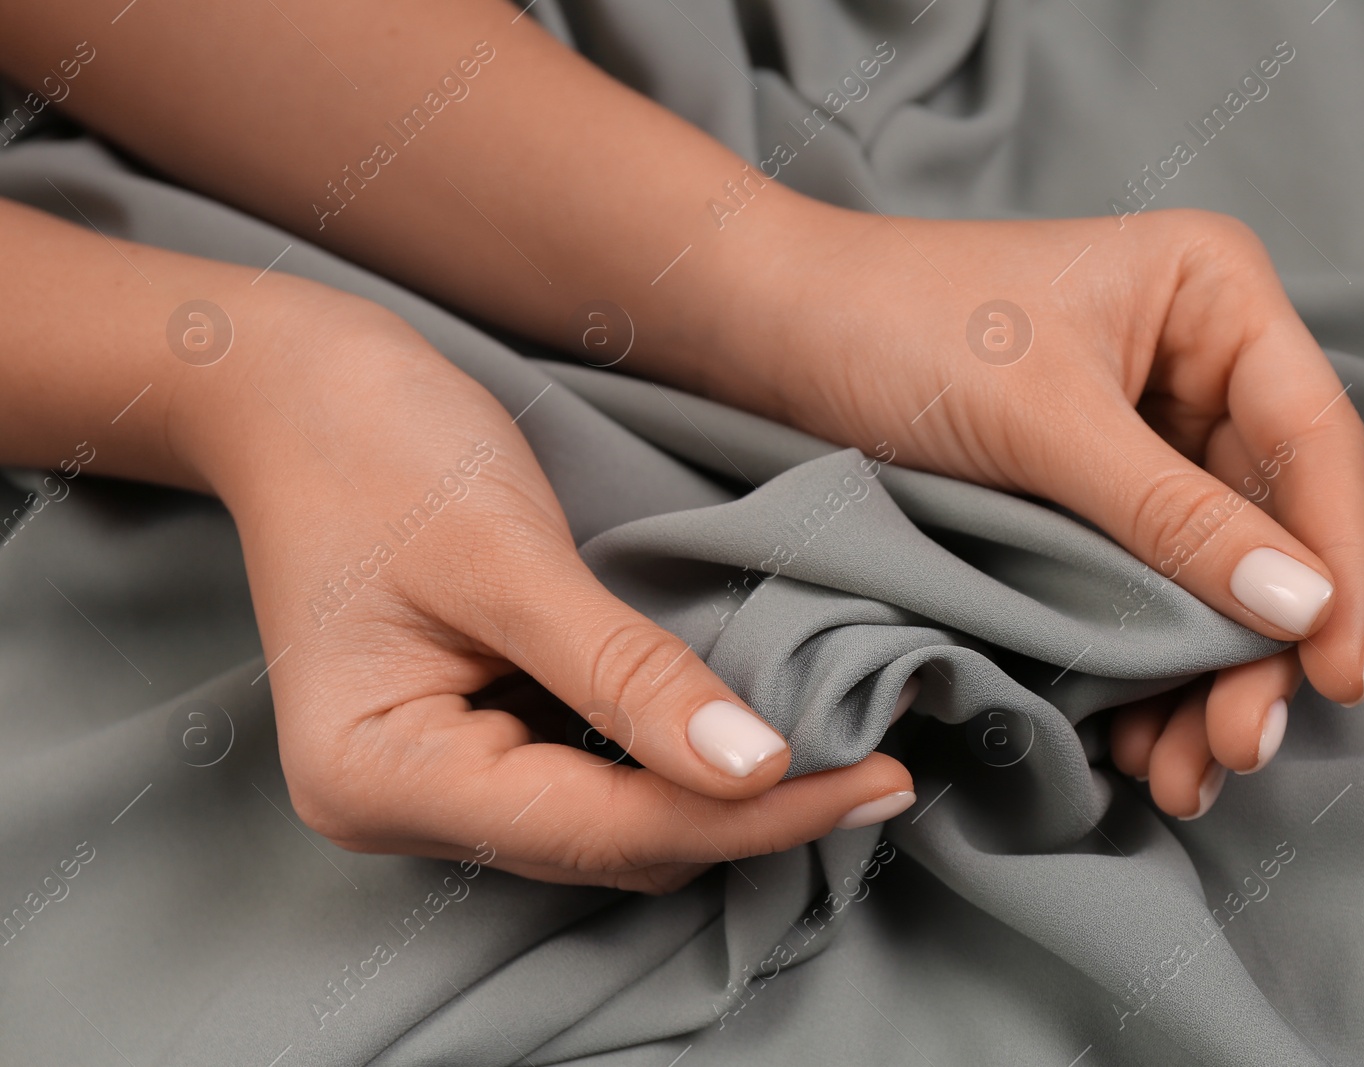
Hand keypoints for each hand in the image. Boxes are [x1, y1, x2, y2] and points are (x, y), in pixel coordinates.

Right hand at [190, 284, 913, 892]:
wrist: (296, 388)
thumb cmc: (377, 448)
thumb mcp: (507, 557)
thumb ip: (625, 673)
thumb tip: (758, 768)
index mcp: (379, 777)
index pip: (605, 830)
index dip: (750, 818)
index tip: (873, 780)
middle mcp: (398, 807)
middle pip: (611, 844)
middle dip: (744, 812)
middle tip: (877, 762)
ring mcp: (430, 783)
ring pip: (609, 826)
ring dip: (717, 795)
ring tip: (836, 748)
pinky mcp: (466, 743)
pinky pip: (591, 778)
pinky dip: (671, 759)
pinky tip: (742, 728)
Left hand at [707, 205, 1363, 819]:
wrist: (767, 333)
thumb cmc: (895, 328)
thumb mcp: (1042, 423)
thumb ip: (1172, 516)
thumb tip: (1304, 608)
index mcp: (1214, 294)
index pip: (1313, 441)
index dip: (1339, 564)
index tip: (1337, 673)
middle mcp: (1197, 360)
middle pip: (1268, 523)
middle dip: (1257, 646)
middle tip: (1240, 748)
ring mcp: (1142, 431)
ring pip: (1209, 572)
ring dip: (1204, 676)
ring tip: (1187, 772)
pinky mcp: (1085, 494)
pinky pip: (1141, 586)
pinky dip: (1144, 663)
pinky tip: (1140, 735)